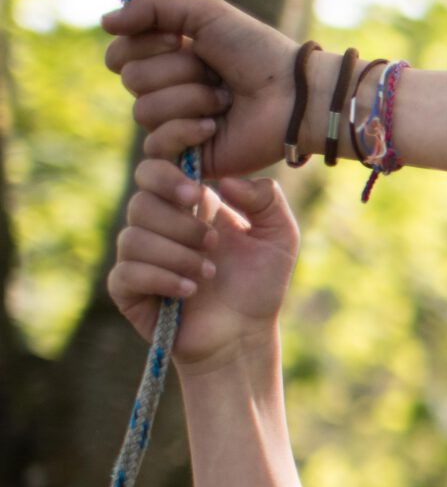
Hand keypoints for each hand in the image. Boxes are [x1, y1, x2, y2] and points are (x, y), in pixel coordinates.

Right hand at [104, 0, 301, 175]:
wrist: (295, 95)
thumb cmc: (258, 52)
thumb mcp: (206, 13)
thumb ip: (153, 5)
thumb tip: (104, 22)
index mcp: (169, 57)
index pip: (119, 53)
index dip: (142, 45)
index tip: (180, 39)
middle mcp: (169, 89)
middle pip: (130, 79)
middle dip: (176, 70)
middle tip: (215, 72)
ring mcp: (177, 123)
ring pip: (143, 110)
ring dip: (190, 98)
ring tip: (226, 100)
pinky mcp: (188, 154)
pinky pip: (157, 143)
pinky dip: (186, 129)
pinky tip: (215, 126)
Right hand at [107, 159, 299, 370]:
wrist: (243, 335)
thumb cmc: (259, 284)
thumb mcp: (280, 237)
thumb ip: (267, 200)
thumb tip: (226, 180)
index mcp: (190, 203)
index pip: (161, 161)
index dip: (171, 152)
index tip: (200, 166)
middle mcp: (159, 223)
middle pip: (142, 195)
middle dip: (178, 214)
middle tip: (211, 237)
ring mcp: (139, 253)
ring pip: (135, 235)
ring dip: (178, 253)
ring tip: (210, 272)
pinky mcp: (127, 286)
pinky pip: (127, 271)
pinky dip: (163, 278)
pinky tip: (191, 289)